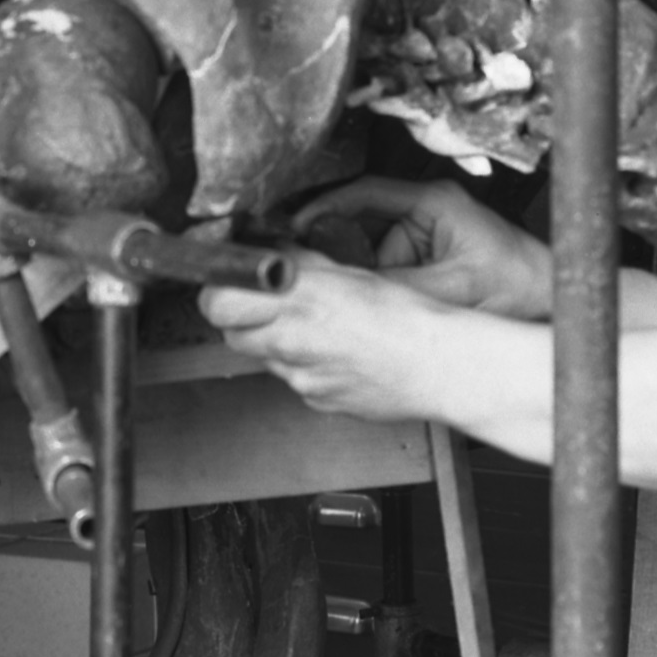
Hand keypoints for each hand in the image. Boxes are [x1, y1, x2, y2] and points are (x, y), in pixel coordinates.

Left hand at [197, 255, 488, 425]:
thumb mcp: (349, 274)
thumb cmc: (404, 316)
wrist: (438, 366)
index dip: (219, 292)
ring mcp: (301, 378)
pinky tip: (338, 353)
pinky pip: (296, 379)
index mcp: (296, 301)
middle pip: (232, 333)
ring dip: (277, 341)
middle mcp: (290, 342)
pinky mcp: (316, 400)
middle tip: (267, 304)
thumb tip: (276, 256)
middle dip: (243, 318)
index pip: (218, 302)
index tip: (229, 283)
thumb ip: (304, 266)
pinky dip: (307, 365)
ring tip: (315, 327)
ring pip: (265, 358)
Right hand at [292, 175, 545, 319]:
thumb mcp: (454, 288)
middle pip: (356, 219)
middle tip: (304, 266)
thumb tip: (348, 292)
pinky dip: (367, 281)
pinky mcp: (423, 256)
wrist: (547, 300)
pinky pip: (380, 264)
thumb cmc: (517, 284)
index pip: (364, 192)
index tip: (295, 226)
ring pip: (365, 246)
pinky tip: (357, 299)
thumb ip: (400, 286)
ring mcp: (422, 233)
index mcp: (433, 201)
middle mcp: (424, 210)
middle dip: (330, 244)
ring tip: (331, 288)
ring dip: (350, 268)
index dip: (323, 207)